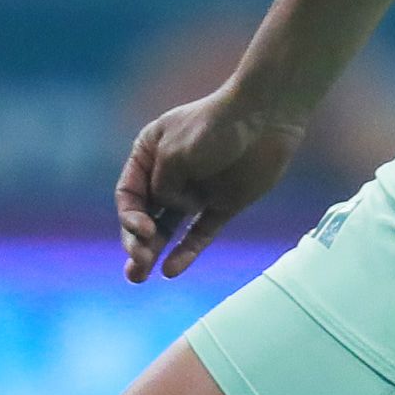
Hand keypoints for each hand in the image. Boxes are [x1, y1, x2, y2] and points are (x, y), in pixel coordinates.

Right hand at [114, 87, 306, 283]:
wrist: (265, 117)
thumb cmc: (215, 125)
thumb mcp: (174, 152)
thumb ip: (163, 186)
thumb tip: (168, 208)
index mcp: (149, 155)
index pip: (129, 194)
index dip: (129, 217)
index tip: (143, 230)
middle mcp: (169, 175)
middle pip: (145, 216)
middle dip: (136, 242)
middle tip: (136, 266)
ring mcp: (196, 191)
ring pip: (168, 229)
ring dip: (153, 251)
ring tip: (138, 277)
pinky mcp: (222, 205)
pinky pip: (199, 234)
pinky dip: (186, 251)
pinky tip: (171, 271)